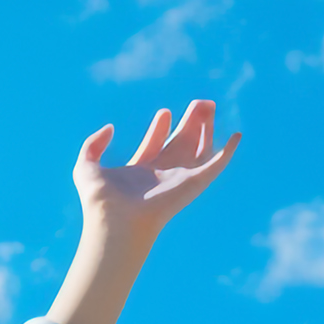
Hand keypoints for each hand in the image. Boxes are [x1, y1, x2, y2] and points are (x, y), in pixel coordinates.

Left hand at [73, 100, 238, 249]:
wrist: (114, 220)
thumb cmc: (99, 200)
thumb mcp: (86, 165)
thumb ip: (93, 144)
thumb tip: (109, 128)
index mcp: (139, 172)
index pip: (155, 146)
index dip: (160, 128)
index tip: (164, 112)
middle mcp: (162, 176)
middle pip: (181, 144)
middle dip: (190, 123)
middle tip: (200, 103)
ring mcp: (179, 180)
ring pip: (199, 150)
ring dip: (206, 128)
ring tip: (210, 105)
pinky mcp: (194, 183)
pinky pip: (216, 165)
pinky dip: (228, 152)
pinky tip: (236, 136)